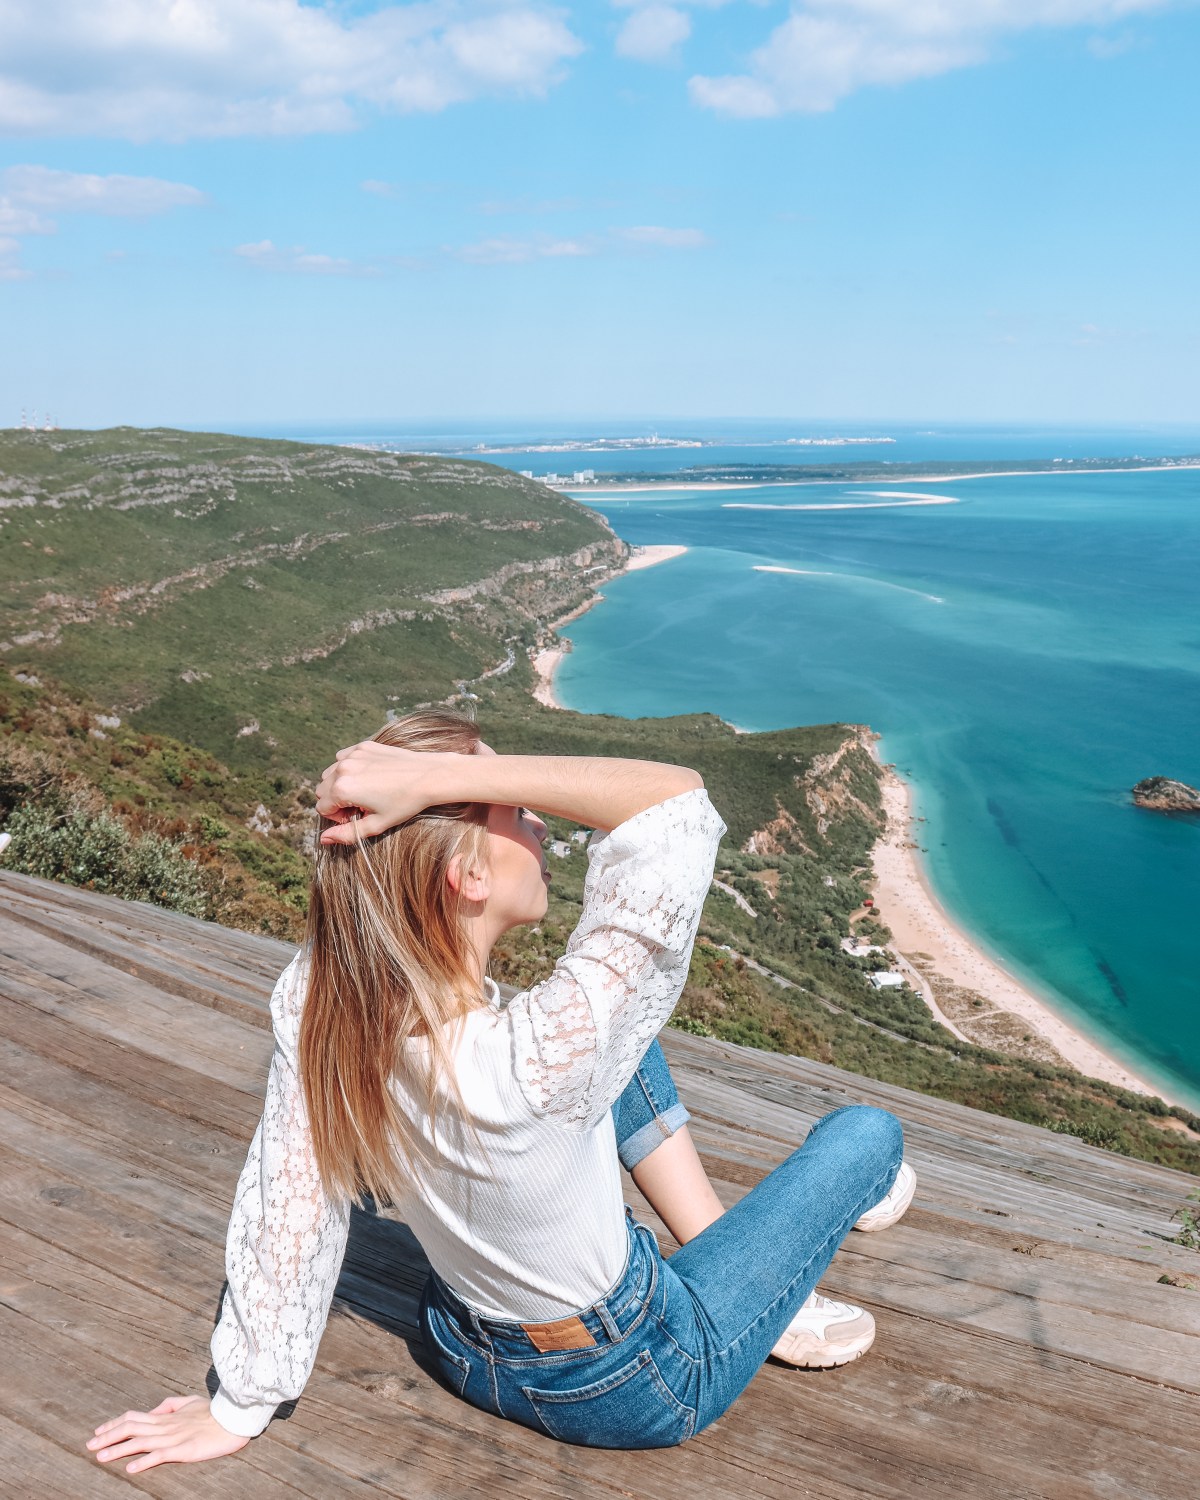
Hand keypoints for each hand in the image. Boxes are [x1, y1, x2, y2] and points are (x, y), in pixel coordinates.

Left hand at [86, 1395, 250, 1472]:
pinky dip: (144, 1462)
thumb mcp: (189, 1402)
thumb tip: (152, 1411)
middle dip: (108, 1437)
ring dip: (118, 1449)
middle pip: (131, 1429)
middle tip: (89, 1445)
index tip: (98, 1432)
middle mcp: (165, 1426)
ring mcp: (173, 1437)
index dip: (114, 1424)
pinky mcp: (183, 1449)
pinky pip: (160, 1455)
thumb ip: (169, 1405)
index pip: (133, 1417)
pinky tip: (131, 1468)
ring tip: (101, 1457)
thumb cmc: (212, 1412)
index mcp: (165, 1416)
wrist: (233, 1419)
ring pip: (140, 1442)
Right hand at [315, 740, 454, 843]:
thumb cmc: (405, 803)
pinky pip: (342, 758)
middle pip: (322, 790)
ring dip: (340, 783)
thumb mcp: (376, 824)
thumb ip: (347, 833)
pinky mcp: (362, 746)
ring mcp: (352, 754)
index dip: (337, 817)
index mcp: (343, 788)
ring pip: (330, 773)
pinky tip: (369, 776)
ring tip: (365, 791)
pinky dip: (348, 768)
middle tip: (361, 805)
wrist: (429, 776)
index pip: (321, 807)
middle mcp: (342, 768)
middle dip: (336, 800)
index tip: (357, 815)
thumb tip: (324, 839)